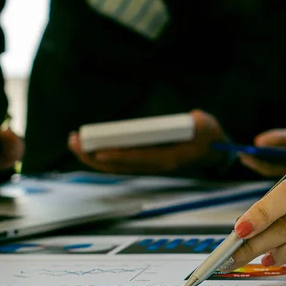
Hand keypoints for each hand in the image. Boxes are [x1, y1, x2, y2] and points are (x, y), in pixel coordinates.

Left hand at [67, 109, 226, 174]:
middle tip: (74, 142)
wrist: (212, 152)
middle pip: (120, 165)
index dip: (118, 156)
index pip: (138, 159)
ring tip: (74, 142)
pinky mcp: (143, 161)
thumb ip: (201, 124)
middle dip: (95, 156)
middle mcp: (155, 166)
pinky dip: (101, 154)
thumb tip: (193, 119)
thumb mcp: (208, 126)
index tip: (99, 151)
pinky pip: (118, 162)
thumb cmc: (208, 136)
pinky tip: (87, 146)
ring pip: (115, 166)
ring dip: (93, 156)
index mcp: (169, 159)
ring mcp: (147, 165)